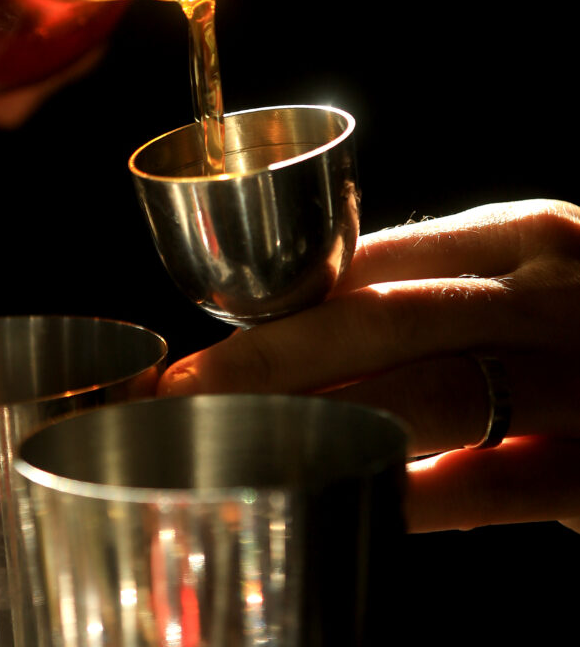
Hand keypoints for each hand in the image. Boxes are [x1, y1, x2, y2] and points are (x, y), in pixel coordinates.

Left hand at [158, 199, 579, 532]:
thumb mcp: (541, 272)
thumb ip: (447, 282)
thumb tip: (322, 310)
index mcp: (526, 234)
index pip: (377, 262)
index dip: (283, 301)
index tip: (211, 332)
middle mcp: (551, 293)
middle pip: (381, 319)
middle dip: (269, 356)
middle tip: (185, 385)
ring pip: (430, 395)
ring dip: (319, 419)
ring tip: (237, 439)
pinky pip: (498, 483)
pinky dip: (418, 494)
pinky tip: (347, 491)